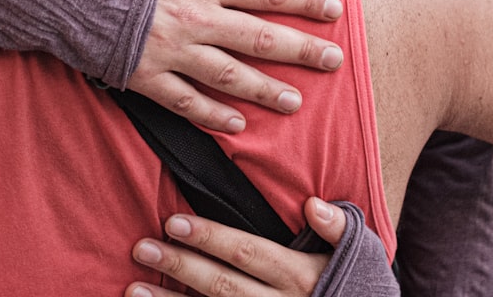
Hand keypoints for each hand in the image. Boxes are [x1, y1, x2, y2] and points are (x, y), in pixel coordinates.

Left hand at [126, 197, 346, 296]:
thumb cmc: (356, 287)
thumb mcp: (359, 256)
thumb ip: (337, 229)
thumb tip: (313, 204)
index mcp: (300, 278)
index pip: (247, 254)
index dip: (211, 238)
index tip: (174, 222)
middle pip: (221, 286)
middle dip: (180, 266)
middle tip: (142, 247)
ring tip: (133, 290)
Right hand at [128, 0, 343, 133]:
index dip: (306, 0)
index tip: (334, 10)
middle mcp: (196, 17)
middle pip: (262, 38)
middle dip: (303, 50)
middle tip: (335, 61)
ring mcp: (170, 51)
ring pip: (232, 77)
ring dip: (267, 90)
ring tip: (295, 101)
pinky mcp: (143, 75)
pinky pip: (187, 102)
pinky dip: (214, 116)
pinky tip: (237, 124)